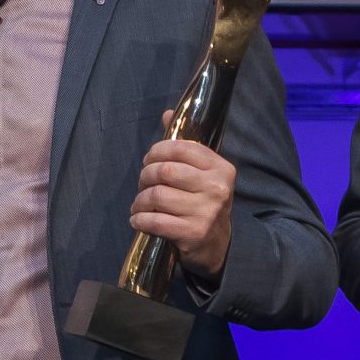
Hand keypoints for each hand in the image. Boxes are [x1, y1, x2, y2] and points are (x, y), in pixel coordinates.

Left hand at [130, 113, 234, 278]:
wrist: (217, 245)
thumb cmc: (204, 203)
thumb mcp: (202, 173)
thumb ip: (184, 146)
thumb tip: (167, 114)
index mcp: (221, 168)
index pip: (180, 148)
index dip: (156, 152)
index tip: (148, 160)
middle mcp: (217, 188)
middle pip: (164, 171)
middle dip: (145, 176)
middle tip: (142, 184)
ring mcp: (206, 212)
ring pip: (157, 195)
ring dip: (139, 200)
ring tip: (139, 204)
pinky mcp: (193, 233)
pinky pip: (155, 220)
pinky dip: (140, 219)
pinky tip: (138, 219)